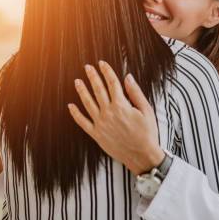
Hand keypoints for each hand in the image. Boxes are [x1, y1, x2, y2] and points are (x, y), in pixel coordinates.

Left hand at [68, 61, 163, 175]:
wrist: (142, 156)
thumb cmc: (147, 133)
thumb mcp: (146, 110)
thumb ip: (135, 93)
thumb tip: (128, 77)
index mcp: (121, 105)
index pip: (112, 83)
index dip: (106, 71)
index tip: (102, 63)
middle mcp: (108, 112)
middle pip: (98, 90)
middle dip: (92, 77)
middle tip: (87, 67)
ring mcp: (101, 124)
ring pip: (88, 103)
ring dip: (82, 91)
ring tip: (77, 81)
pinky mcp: (97, 135)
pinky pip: (83, 122)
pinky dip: (76, 114)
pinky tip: (71, 106)